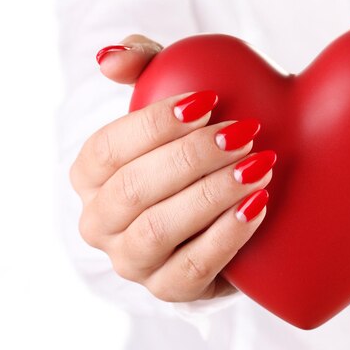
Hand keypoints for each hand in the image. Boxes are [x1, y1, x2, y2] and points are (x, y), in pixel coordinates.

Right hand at [70, 35, 274, 300]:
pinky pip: (191, 269)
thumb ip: (145, 67)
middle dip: (191, 158)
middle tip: (246, 133)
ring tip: (258, 167)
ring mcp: (132, 261)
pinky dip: (226, 236)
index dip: (154, 124)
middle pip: (133, 189)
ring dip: (210, 195)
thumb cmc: (196, 147)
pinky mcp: (170, 289)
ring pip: (157, 230)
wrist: (229, 204)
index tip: (208, 101)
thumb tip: (111, 59)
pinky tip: (258, 205)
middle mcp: (100, 222)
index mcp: (91, 175)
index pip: (108, 148)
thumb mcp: (174, 102)